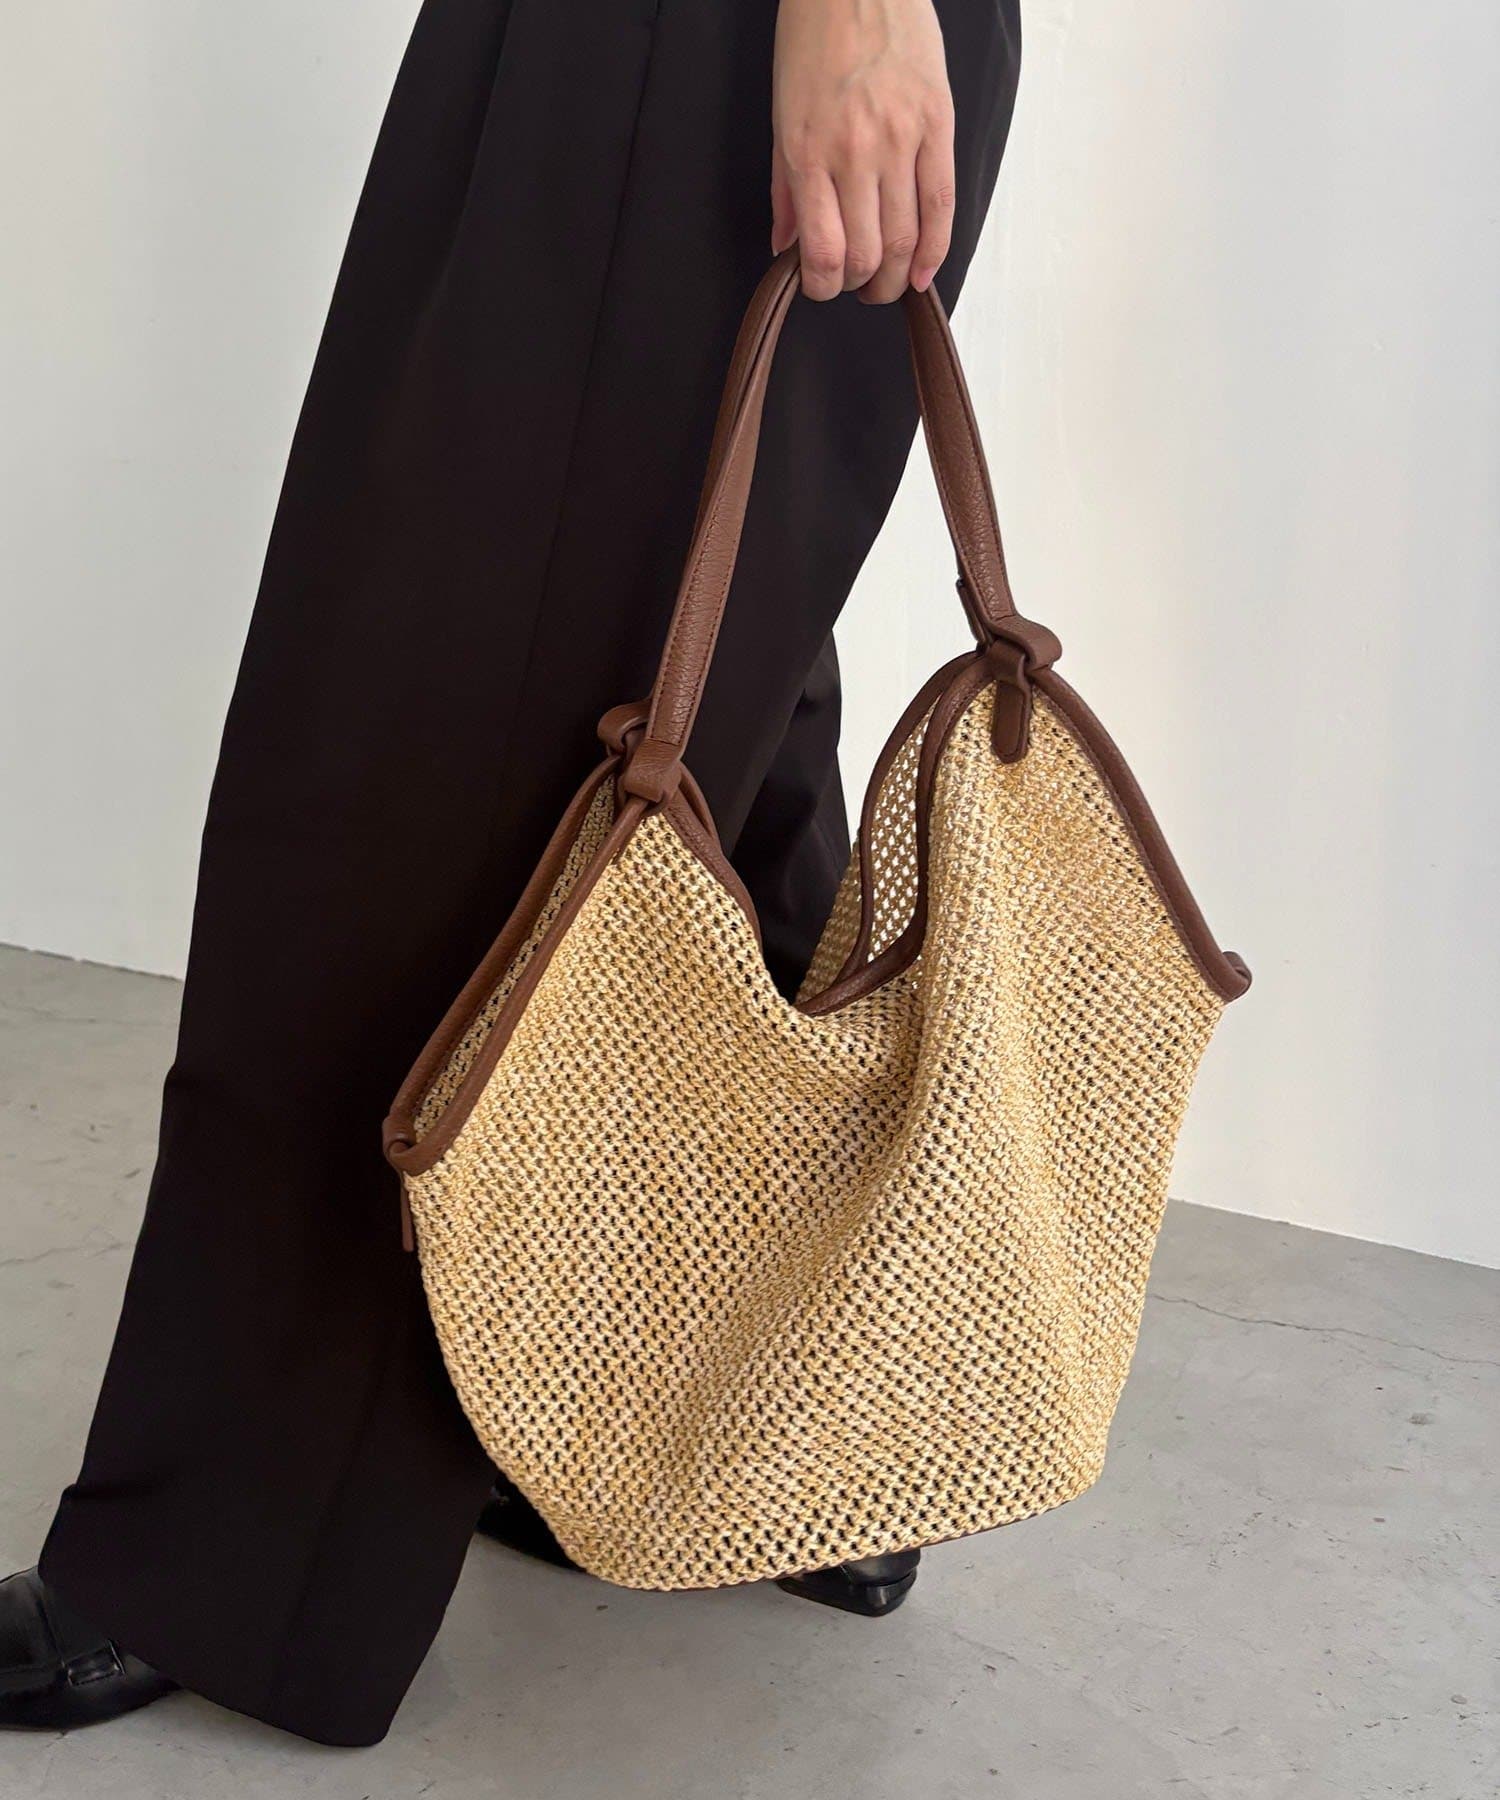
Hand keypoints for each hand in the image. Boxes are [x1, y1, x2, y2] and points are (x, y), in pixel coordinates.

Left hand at [771, 0, 954, 303]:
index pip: (822, 251)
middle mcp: (855, 151)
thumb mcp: (781, 115)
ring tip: (891, 283)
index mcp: (808, 151)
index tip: (823, 288)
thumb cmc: (814, 39)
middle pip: (870, 254)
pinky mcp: (938, 123)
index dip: (823, 287)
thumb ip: (784, 189)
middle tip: (860, 289)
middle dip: (864, 287)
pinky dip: (936, 248)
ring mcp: (901, 139)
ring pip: (907, 239)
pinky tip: (926, 270)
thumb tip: (784, 247)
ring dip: (898, 277)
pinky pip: (942, 204)